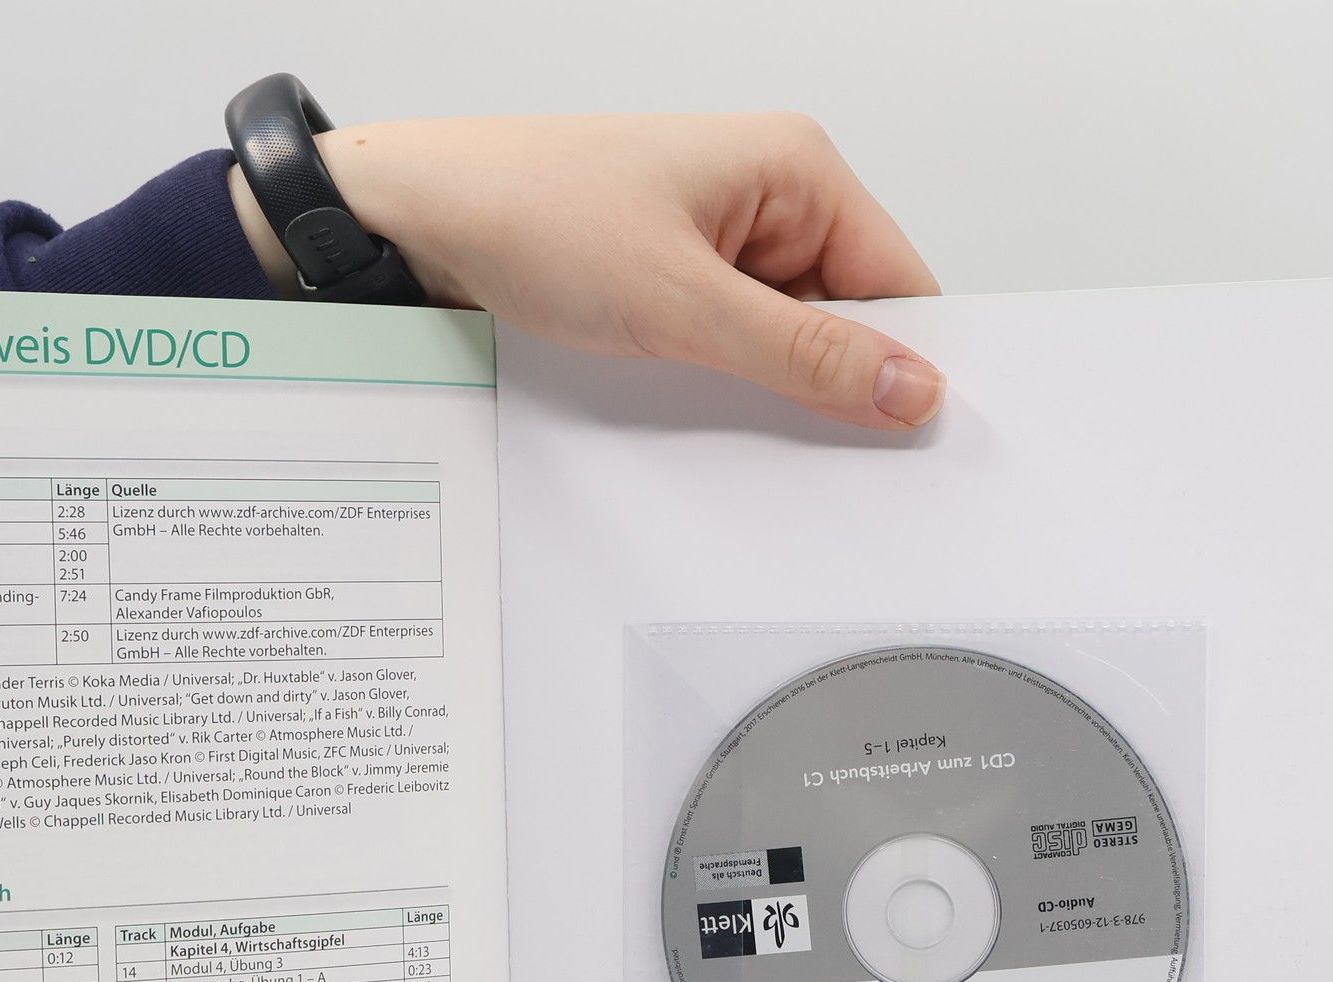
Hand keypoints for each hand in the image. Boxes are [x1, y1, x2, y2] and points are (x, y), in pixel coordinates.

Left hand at [230, 113, 943, 430]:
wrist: (419, 220)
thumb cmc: (531, 215)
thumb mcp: (680, 302)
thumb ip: (801, 354)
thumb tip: (908, 387)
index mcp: (794, 169)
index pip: (900, 281)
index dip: (911, 364)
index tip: (913, 442)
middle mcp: (766, 199)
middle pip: (847, 318)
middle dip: (836, 388)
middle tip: (825, 461)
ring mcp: (718, 244)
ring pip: (785, 343)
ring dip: (770, 393)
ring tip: (737, 424)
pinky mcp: (674, 282)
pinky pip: (731, 349)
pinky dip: (724, 388)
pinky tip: (701, 412)